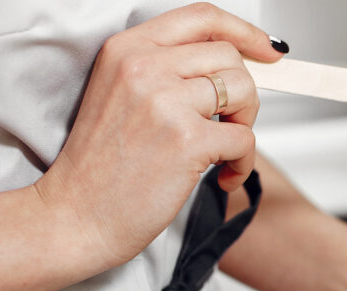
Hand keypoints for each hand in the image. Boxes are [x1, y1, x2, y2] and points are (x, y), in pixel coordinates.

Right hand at [34, 2, 283, 269]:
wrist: (78, 215)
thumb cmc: (102, 167)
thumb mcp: (122, 95)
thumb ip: (168, 72)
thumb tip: (231, 67)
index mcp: (127, 48)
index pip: (201, 17)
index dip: (245, 32)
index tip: (268, 51)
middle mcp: (145, 66)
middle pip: (230, 57)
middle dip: (244, 94)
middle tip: (230, 125)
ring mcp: (166, 101)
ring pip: (245, 91)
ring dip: (246, 125)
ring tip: (225, 151)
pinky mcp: (187, 140)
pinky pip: (245, 139)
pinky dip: (243, 164)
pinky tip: (222, 178)